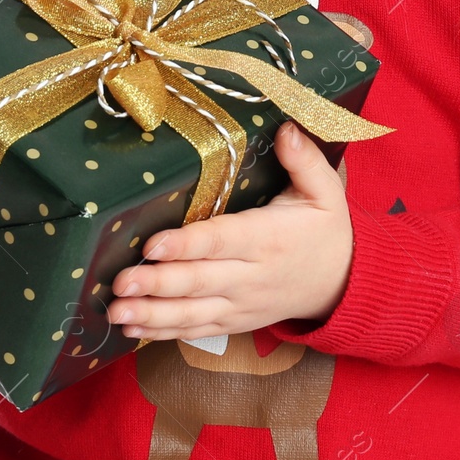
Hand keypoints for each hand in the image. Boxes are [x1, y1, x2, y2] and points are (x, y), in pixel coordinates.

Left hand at [107, 121, 352, 341]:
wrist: (343, 285)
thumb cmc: (327, 231)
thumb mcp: (326, 191)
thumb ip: (304, 159)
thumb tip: (287, 126)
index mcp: (268, 238)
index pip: (220, 241)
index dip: (185, 245)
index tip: (152, 245)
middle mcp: (251, 275)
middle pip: (198, 281)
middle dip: (156, 284)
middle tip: (119, 283)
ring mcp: (241, 304)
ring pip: (192, 313)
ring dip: (152, 315)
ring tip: (116, 313)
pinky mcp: (235, 322)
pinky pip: (197, 331)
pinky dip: (164, 333)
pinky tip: (132, 330)